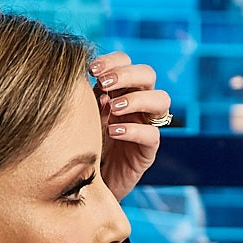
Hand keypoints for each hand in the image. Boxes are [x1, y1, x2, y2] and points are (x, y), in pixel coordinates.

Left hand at [92, 52, 171, 200]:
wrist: (84, 181)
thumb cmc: (80, 142)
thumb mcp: (82, 114)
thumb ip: (88, 97)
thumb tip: (94, 81)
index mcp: (120, 89)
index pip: (126, 62)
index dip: (113, 61)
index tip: (92, 69)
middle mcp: (137, 103)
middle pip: (148, 74)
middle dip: (127, 74)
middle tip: (104, 83)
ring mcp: (146, 125)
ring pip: (161, 100)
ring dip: (137, 99)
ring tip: (113, 107)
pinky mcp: (148, 150)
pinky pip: (152, 134)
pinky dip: (133, 130)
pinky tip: (113, 132)